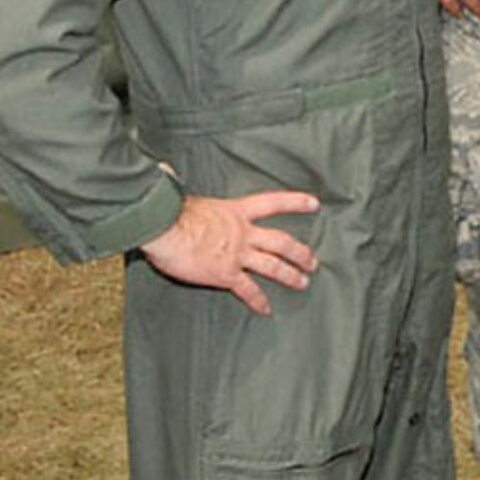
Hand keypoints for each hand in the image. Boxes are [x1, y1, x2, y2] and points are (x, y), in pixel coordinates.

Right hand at [141, 191, 320, 315]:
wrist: (165, 230)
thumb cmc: (169, 212)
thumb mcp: (186, 196)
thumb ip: (187, 189)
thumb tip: (165, 170)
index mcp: (236, 211)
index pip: (274, 202)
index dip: (296, 203)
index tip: (315, 204)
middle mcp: (243, 233)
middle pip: (282, 242)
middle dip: (300, 253)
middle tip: (312, 261)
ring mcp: (238, 254)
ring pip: (273, 266)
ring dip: (290, 275)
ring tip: (302, 282)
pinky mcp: (226, 274)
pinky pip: (247, 289)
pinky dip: (257, 300)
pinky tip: (265, 309)